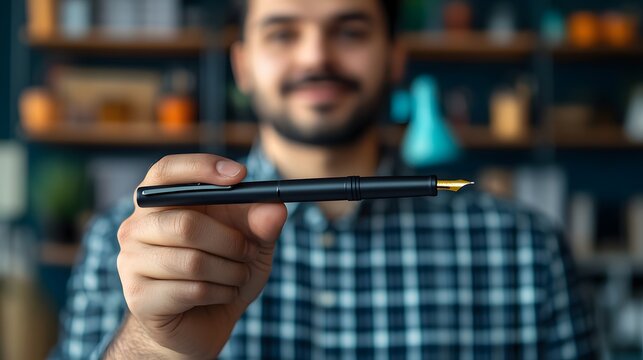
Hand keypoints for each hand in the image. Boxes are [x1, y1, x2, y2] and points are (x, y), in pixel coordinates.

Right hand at [114, 154, 286, 358]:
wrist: (200, 324)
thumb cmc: (222, 271)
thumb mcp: (251, 242)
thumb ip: (262, 222)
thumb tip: (274, 207)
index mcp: (160, 201)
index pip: (167, 171)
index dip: (201, 168)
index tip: (240, 175)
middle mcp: (137, 227)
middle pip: (186, 224)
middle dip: (230, 241)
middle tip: (249, 250)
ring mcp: (131, 262)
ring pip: (193, 261)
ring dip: (230, 271)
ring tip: (237, 276)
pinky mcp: (139, 297)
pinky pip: (192, 290)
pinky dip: (221, 293)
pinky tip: (222, 294)